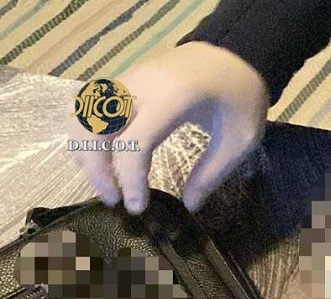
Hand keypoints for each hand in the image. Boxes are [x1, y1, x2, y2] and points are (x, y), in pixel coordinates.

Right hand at [68, 41, 268, 213]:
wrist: (234, 53)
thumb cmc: (240, 97)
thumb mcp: (240, 140)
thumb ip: (212, 173)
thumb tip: (188, 206)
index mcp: (173, 99)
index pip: (135, 142)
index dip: (130, 179)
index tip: (137, 207)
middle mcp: (141, 86)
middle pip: (96, 127)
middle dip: (97, 168)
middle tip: (113, 200)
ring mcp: (128, 79)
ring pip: (84, 114)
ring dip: (85, 151)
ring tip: (106, 183)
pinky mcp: (124, 81)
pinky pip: (90, 107)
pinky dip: (87, 134)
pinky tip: (102, 159)